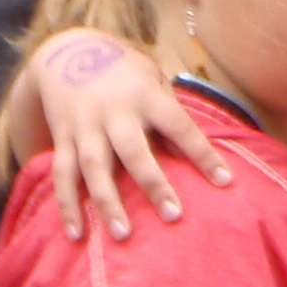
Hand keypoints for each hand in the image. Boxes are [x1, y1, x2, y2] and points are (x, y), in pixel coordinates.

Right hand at [18, 30, 226, 239]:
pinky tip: (77, 233)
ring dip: (108, 203)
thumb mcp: (153, 79)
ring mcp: (85, 126)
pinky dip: (67, 205)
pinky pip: (62, 175)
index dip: (203, 153)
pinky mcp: (62, 138)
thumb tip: (189, 159)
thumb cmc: (125, 72)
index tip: (225, 181)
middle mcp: (114, 111)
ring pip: (94, 168)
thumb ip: (169, 115)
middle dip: (154, 185)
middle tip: (174, 216)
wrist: (66, 50)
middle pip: (134, 151)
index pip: (180, 126)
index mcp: (145, 94)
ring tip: (123, 235)